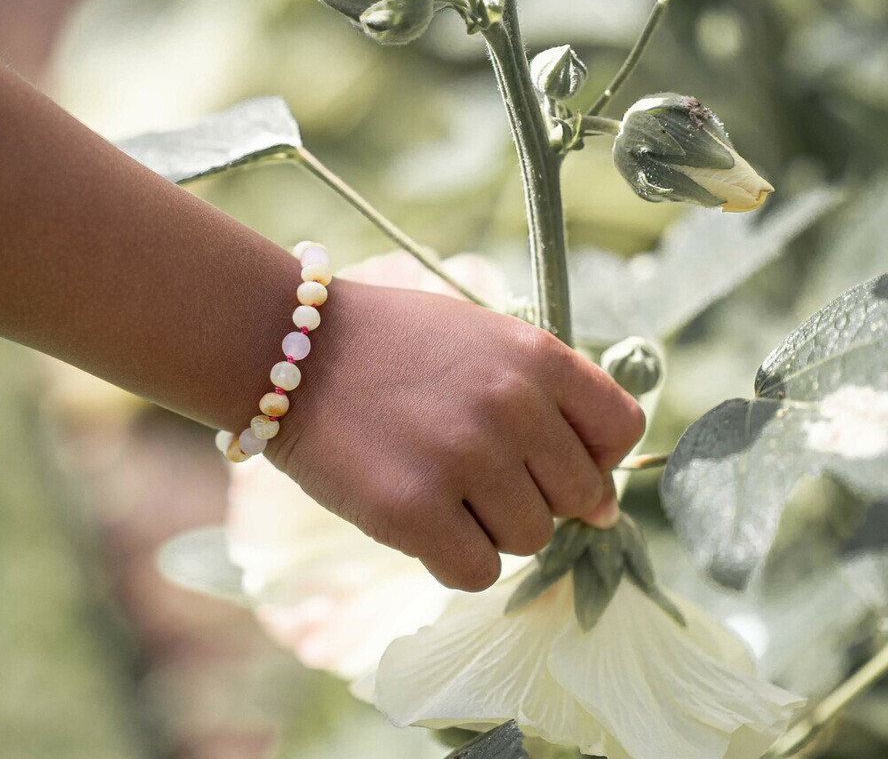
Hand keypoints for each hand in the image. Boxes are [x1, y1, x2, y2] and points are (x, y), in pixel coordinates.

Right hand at [267, 280, 644, 591]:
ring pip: (529, 539)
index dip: (594, 456)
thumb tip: (600, 506)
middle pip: (577, 498)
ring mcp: (463, 460)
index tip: (553, 462)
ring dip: (491, 526)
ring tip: (440, 486)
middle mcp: (512, 407)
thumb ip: (549, 401)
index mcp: (536, 357)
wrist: (291, 347)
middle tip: (479, 474)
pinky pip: (477, 572)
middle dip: (536, 495)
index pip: (620, 431)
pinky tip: (419, 517)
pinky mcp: (413, 512)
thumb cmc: (392, 347)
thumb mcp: (483, 339)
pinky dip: (452, 556)